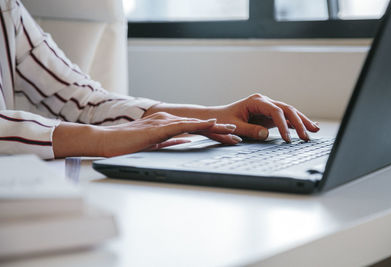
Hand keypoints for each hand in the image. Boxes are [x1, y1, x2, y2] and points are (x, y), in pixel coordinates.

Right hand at [53, 112, 240, 157]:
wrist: (107, 141)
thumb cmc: (127, 144)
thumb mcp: (155, 144)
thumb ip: (172, 141)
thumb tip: (188, 142)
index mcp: (167, 124)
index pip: (194, 127)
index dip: (212, 131)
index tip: (228, 135)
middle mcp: (168, 119)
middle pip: (198, 123)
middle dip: (219, 128)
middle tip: (237, 131)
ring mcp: (164, 122)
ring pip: (195, 123)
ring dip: (214, 126)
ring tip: (231, 129)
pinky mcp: (159, 127)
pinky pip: (183, 125)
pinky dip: (198, 125)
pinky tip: (210, 125)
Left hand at [209, 94, 319, 141]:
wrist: (218, 117)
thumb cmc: (223, 120)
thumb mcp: (234, 126)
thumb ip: (249, 130)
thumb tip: (265, 134)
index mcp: (256, 101)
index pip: (275, 111)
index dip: (283, 125)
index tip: (287, 138)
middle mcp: (264, 102)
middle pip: (287, 109)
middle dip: (299, 122)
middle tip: (308, 136)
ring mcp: (268, 108)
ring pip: (289, 113)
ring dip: (302, 121)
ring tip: (315, 130)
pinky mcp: (269, 115)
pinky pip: (286, 118)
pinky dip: (296, 123)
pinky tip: (309, 126)